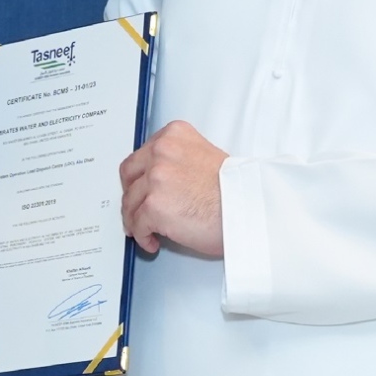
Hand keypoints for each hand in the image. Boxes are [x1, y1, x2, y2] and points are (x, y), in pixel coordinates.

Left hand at [119, 120, 226, 257]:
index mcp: (175, 135)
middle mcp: (162, 152)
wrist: (246, 209)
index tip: (141, 184)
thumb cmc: (235, 190)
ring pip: (130, 202)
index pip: (143, 153)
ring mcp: (155, 178)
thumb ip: (180, 160)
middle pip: (129, 174)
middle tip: (136, 206)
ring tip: (145, 229)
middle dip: (131, 193)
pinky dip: (142, 236)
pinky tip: (151, 240)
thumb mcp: (207, 156)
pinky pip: (137, 225)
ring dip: (135, 219)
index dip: (140, 174)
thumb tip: (162, 178)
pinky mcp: (153, 206)